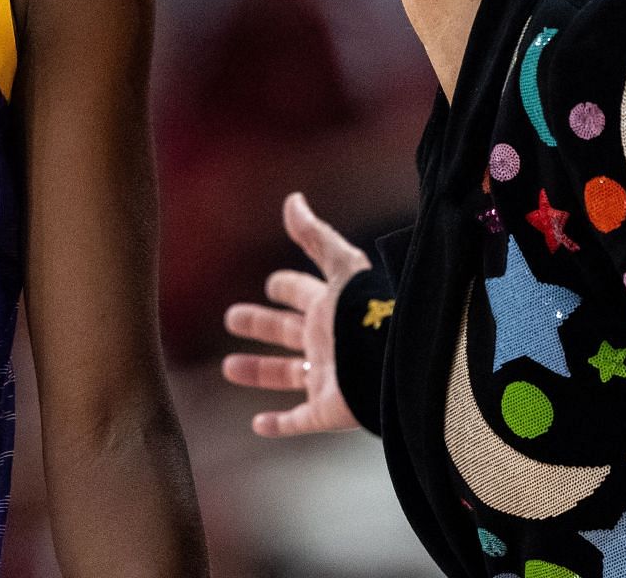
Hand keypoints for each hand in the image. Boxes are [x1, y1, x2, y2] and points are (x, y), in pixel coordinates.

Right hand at [221, 191, 371, 436]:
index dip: (286, 287)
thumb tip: (292, 199)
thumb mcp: (342, 266)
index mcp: (330, 308)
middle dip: (260, 324)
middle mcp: (328, 341)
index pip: (302, 293)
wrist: (396, 361)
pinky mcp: (329, 410)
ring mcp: (328, 377)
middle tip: (232, 318)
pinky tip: (258, 425)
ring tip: (228, 368)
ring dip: (258, 371)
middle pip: (286, 331)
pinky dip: (278, 425)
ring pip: (286, 374)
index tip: (271, 284)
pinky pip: (300, 420)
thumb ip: (315, 237)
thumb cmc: (371, 309)